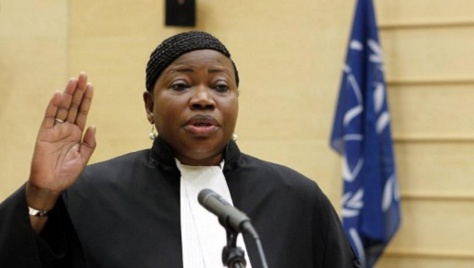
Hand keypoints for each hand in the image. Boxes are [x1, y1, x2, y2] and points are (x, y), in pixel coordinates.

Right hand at [27, 72, 96, 209]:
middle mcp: (66, 129)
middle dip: (78, 90)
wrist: (51, 184)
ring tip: (73, 80)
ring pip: (62, 108)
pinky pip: (49, 117)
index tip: (91, 85)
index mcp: (77, 133)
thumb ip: (89, 142)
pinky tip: (58, 94)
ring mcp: (55, 130)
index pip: (82, 112)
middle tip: (83, 75)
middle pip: (73, 105)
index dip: (86, 99)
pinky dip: (53, 105)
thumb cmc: (67, 173)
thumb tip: (93, 126)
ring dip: (68, 94)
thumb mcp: (83, 157)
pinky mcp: (45, 134)